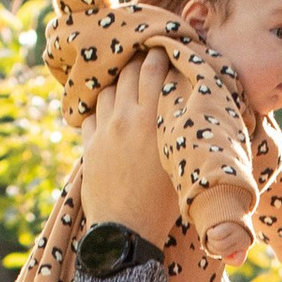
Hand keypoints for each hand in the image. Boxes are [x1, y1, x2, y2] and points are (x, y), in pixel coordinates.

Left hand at [77, 48, 179, 244]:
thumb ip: (180, 134)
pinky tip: (105, 109)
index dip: (159, 54)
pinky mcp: (88, 147)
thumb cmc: (163, 206)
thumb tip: (193, 113)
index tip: (165, 48)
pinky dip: (97, 108)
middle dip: (136, 60)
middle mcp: (125, 119)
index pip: (153, 71)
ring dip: (116, 82)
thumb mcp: (180, 165)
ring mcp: (103, 132)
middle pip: (127, 73)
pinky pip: (89, 115)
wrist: (125, 234)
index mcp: (152, 121)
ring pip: (107, 91)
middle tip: (144, 54)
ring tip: (125, 81)